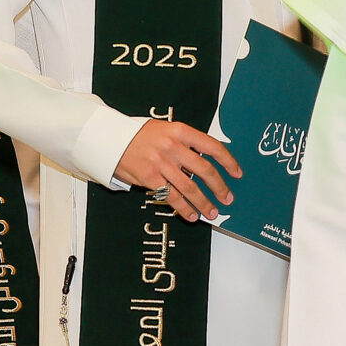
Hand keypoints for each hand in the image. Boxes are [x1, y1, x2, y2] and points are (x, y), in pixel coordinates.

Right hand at [117, 117, 240, 221]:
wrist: (108, 138)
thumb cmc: (137, 136)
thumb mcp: (164, 130)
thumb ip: (184, 144)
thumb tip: (204, 164)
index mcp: (180, 131)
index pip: (212, 147)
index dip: (228, 161)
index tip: (237, 173)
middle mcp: (172, 147)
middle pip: (205, 170)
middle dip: (219, 187)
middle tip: (227, 198)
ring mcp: (161, 163)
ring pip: (190, 187)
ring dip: (203, 202)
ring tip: (212, 212)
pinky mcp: (149, 177)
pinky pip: (171, 196)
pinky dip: (184, 207)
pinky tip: (191, 214)